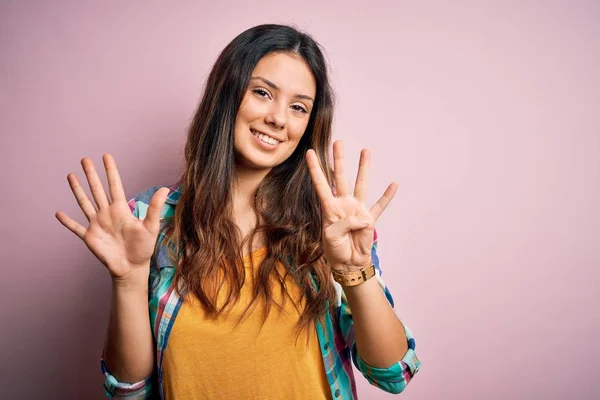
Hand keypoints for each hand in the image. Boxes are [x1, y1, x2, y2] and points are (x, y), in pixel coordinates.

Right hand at [55, 154, 169, 282]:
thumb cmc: (143, 247)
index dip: (110, 171)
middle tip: (85, 158)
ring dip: (77, 190)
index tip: (106, 156)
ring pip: (85, 203)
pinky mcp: (90, 237)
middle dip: (91, 174)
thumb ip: (154, 208)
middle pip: (97, 189)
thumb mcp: (151, 226)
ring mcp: (97, 224)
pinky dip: (67, 222)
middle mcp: (107, 213)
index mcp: (121, 209)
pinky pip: (76, 227)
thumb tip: (164, 189)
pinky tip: (58, 214)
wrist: (132, 267)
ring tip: (70, 176)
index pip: (115, 185)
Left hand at [306, 141, 397, 272]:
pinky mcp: (370, 219)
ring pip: (361, 184)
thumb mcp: (331, 236)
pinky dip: (387, 196)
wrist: (348, 263)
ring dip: (363, 168)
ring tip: (365, 151)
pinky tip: (394, 184)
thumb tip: (362, 217)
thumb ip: (344, 224)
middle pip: (341, 177)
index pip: (321, 184)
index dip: (315, 169)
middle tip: (338, 141)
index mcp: (329, 207)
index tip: (310, 153)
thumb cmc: (335, 249)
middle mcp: (343, 204)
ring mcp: (357, 209)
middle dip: (339, 159)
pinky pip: (380, 206)